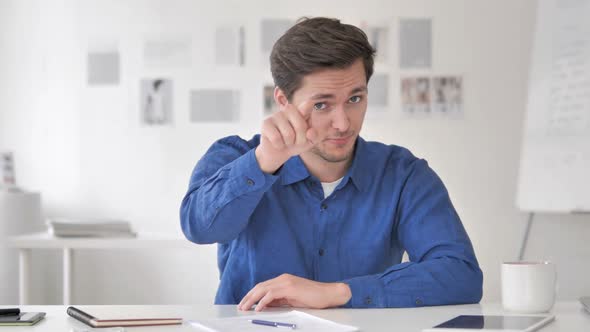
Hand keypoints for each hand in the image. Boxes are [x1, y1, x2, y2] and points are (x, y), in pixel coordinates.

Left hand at [237, 273, 351, 310]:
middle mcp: (283, 278)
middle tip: (240, 306)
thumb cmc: (313, 298)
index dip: (252, 294)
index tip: (244, 303)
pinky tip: (259, 307)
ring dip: (252, 299)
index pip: (263, 286)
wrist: (329, 294)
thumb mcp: (292, 299)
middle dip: (248, 296)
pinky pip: (272, 293)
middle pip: (260, 286)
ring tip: (245, 307)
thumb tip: (265, 306)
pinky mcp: (290, 287)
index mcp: (283, 280)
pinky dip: (264, 301)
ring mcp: (286, 281)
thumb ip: (280, 300)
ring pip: (263, 289)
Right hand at [255, 101, 317, 173]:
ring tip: (285, 141)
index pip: (307, 105)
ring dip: (288, 144)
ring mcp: (276, 114)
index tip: (311, 102)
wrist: (278, 152)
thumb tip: (310, 132)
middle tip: (295, 141)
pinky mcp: (265, 122)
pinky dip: (279, 145)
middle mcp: (289, 109)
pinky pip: (276, 138)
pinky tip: (277, 142)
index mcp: (302, 111)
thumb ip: (314, 136)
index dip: (308, 106)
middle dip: (300, 140)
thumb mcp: (308, 142)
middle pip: (301, 126)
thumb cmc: (295, 143)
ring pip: (288, 134)